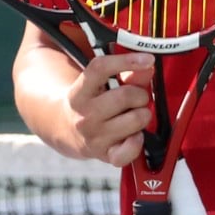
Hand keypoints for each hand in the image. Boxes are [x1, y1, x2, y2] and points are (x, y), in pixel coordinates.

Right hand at [61, 51, 154, 167]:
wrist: (66, 130)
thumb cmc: (91, 102)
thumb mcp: (98, 84)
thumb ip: (126, 74)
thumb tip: (148, 68)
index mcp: (79, 92)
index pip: (100, 69)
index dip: (126, 61)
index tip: (148, 59)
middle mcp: (84, 116)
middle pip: (125, 96)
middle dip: (140, 94)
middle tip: (137, 98)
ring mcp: (94, 137)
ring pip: (136, 119)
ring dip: (143, 115)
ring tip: (134, 115)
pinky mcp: (105, 155)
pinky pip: (130, 150)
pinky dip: (138, 141)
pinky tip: (135, 134)